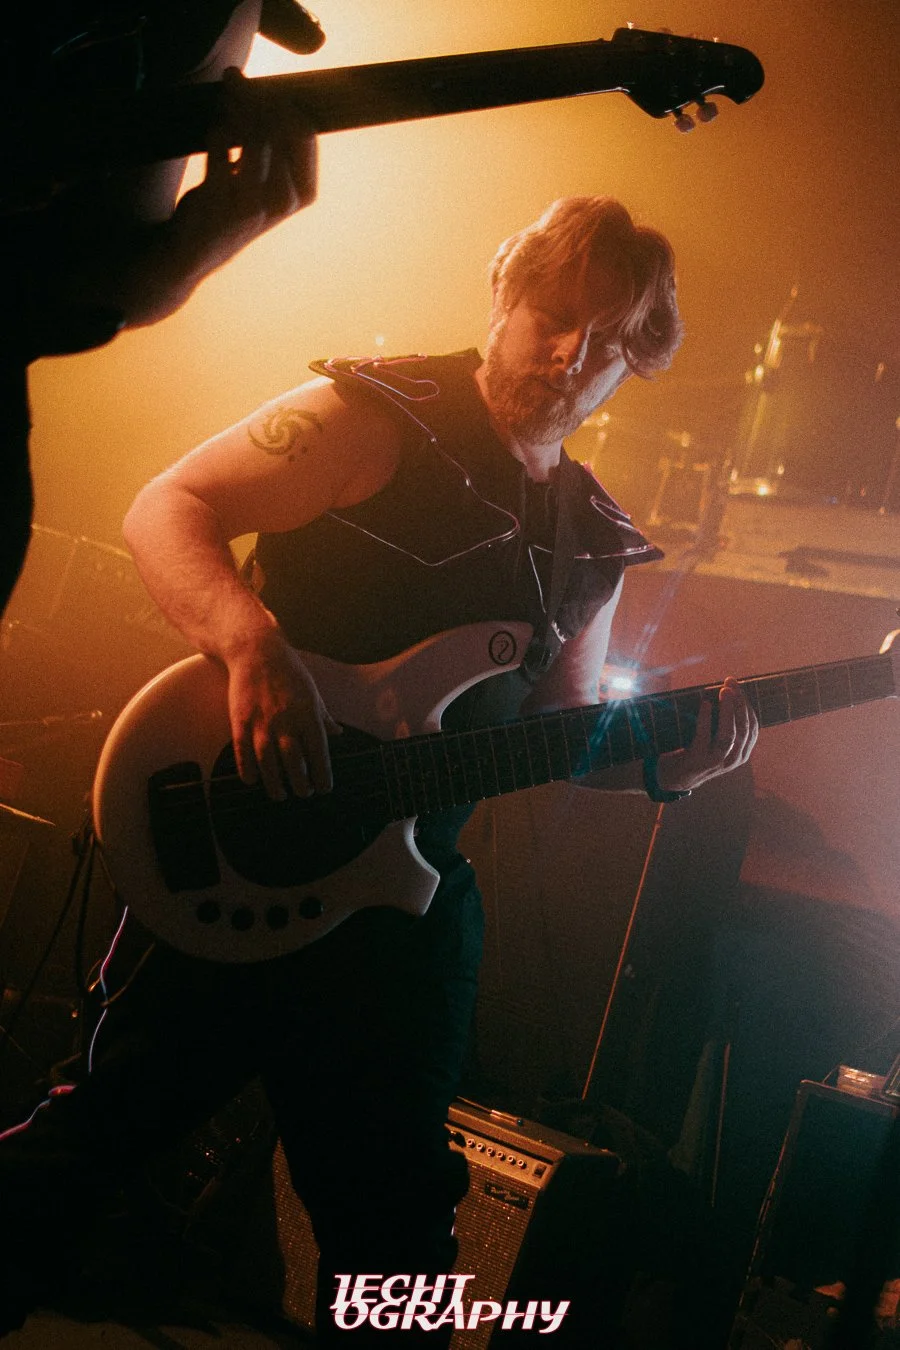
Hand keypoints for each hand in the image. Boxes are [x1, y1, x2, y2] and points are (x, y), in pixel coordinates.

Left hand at [166, 66, 316, 282]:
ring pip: (251, 131)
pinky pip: (219, 141)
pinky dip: (214, 131)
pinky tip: (214, 133)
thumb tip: (278, 95)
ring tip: (224, 96)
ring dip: (233, 105)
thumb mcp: (271, 188)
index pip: (304, 132)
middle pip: (277, 125)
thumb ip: (281, 151)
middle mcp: (283, 200)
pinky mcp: (219, 196)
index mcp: (303, 194)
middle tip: (234, 78)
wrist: (196, 250)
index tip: (262, 89)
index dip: (283, 101)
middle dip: (254, 94)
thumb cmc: (234, 210)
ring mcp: (251, 200)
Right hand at [226, 631, 340, 798]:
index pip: (319, 752)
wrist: (256, 650)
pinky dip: (247, 769)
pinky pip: (243, 752)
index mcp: (308, 714)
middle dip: (301, 784)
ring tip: (280, 795)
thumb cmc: (289, 670)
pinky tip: (252, 781)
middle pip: (295, 762)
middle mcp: (287, 721)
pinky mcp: (240, 720)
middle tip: (303, 794)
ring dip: (275, 784)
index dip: (322, 775)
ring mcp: (262, 722)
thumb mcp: (313, 691)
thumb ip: (323, 715)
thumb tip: (338, 733)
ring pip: (269, 763)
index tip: (324, 788)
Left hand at [656, 677, 757, 793]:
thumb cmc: (697, 752)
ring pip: (729, 735)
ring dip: (728, 711)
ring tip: (724, 692)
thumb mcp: (717, 742)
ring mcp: (717, 762)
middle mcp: (734, 759)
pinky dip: (706, 719)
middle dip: (739, 703)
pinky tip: (705, 704)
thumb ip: (726, 724)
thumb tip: (728, 690)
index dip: (747, 705)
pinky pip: (704, 737)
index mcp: (742, 752)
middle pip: (744, 728)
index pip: (752, 727)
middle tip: (731, 684)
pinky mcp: (699, 761)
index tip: (739, 687)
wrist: (675, 777)